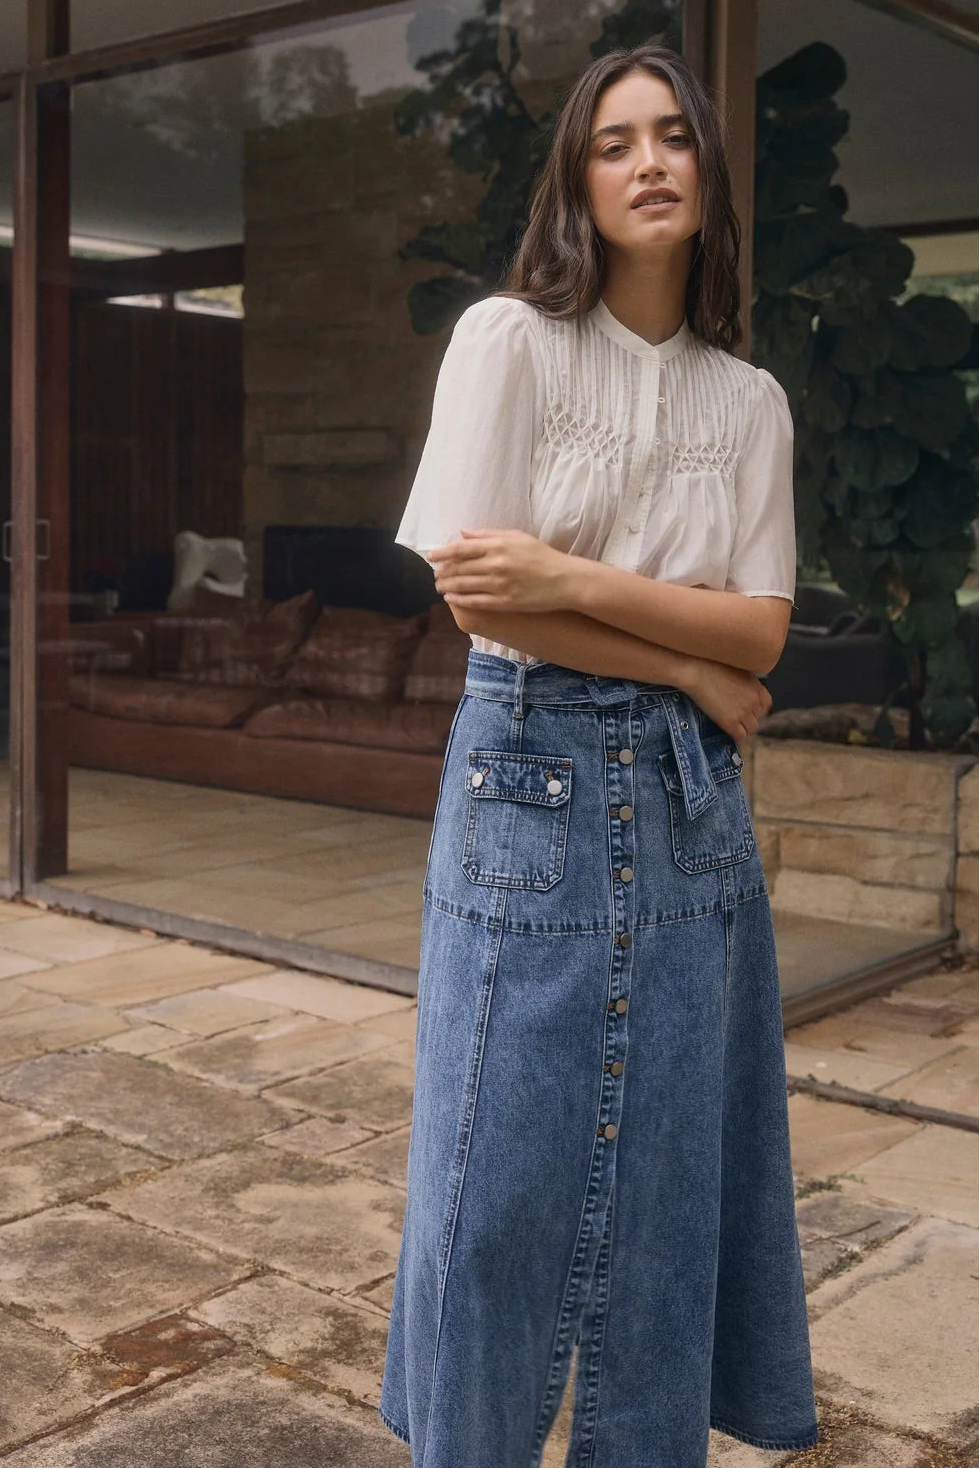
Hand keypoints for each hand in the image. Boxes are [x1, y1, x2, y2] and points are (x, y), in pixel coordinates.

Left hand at [426, 529, 570, 613]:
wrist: (564, 580)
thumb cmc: (541, 555)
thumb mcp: (517, 536)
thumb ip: (488, 534)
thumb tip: (463, 532)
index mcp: (497, 546)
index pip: (461, 549)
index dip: (442, 553)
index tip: (431, 556)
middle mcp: (495, 565)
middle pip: (459, 569)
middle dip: (443, 572)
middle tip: (435, 575)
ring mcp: (499, 585)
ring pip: (463, 586)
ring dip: (447, 586)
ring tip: (439, 587)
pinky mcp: (504, 603)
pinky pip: (475, 602)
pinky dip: (460, 600)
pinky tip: (451, 599)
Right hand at [679, 657, 772, 743]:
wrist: (697, 671)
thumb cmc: (711, 665)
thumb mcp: (737, 669)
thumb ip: (746, 682)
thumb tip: (745, 689)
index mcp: (757, 686)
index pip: (766, 704)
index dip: (757, 708)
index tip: (749, 709)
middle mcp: (753, 700)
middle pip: (759, 717)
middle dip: (750, 718)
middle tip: (738, 717)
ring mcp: (743, 711)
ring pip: (752, 729)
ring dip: (744, 728)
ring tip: (734, 726)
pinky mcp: (730, 721)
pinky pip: (740, 735)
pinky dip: (736, 736)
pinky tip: (729, 732)